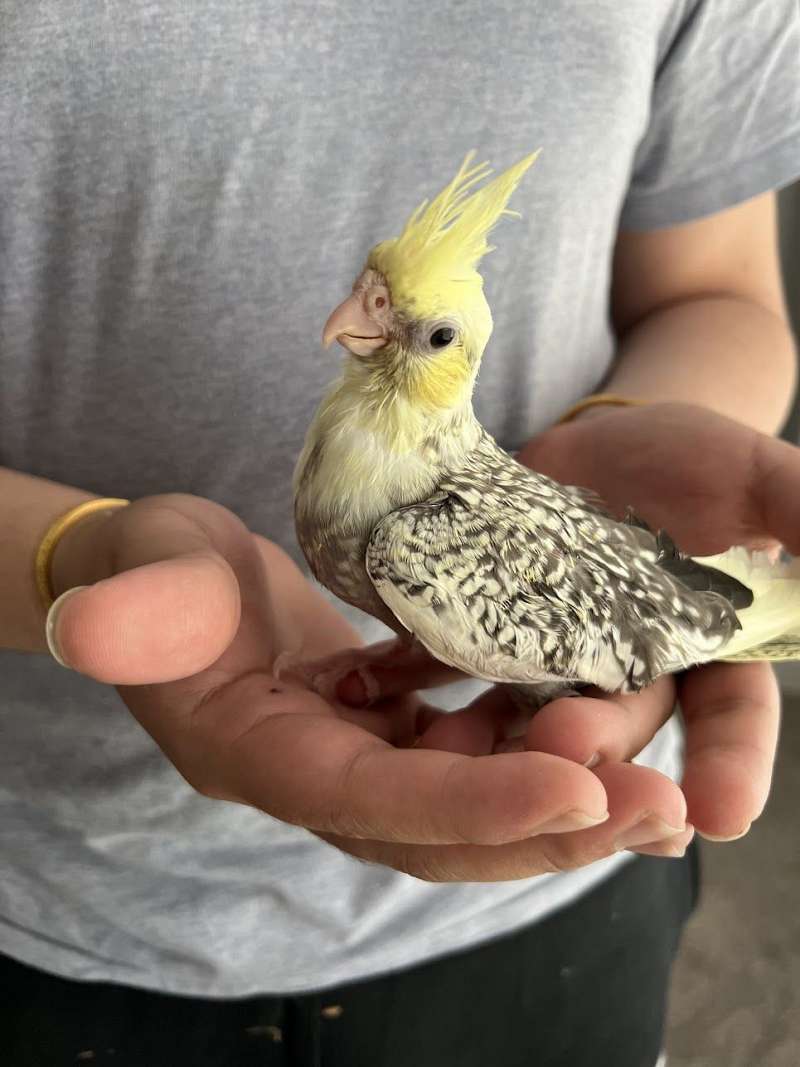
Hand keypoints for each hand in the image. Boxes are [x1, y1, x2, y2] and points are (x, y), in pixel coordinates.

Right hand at [45, 493, 691, 881]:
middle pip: (443, 829)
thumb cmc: (149, 570)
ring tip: (653, 780)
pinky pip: (466, 746)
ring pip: (469, 796)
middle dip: (549, 826)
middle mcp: (319, 776)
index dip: (475, 803)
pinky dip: (527, 739)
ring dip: (558, 790)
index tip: (580, 789)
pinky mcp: (382, 720)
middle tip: (658, 808)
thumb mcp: (140, 578)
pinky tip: (584, 710)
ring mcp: (355, 753)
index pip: (375, 802)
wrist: (165, 574)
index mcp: (262, 757)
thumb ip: (126, 614)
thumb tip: (90, 629)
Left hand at [337, 403, 786, 847]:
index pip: (730, 722)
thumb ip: (796, 512)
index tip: (722, 808)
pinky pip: (446, 669)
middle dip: (595, 746)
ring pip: (522, 716)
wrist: (595, 440)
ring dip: (494, 739)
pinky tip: (373, 685)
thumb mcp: (748, 474)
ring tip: (458, 751)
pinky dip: (412, 679)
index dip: (731, 763)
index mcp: (704, 660)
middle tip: (570, 751)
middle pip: (615, 727)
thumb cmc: (684, 459)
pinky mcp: (477, 636)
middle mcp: (624, 680)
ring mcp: (544, 666)